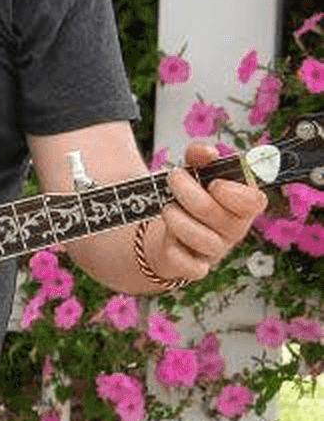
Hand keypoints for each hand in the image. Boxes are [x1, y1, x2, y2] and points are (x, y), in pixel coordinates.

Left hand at [149, 141, 269, 283]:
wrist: (168, 235)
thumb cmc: (189, 199)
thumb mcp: (195, 173)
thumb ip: (200, 157)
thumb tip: (205, 151)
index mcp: (242, 205)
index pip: (254, 201)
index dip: (233, 192)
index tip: (212, 182)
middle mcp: (234, 230)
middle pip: (213, 212)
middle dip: (186, 190)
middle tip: (173, 176)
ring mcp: (215, 251)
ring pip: (199, 238)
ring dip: (174, 217)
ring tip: (166, 208)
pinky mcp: (196, 269)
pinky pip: (188, 265)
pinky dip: (172, 248)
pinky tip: (167, 238)